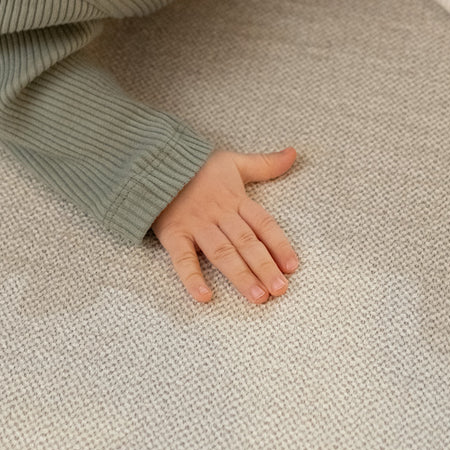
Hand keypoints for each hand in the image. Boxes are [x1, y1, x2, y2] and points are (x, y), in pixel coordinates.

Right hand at [152, 147, 299, 304]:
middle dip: (264, 266)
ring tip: (257, 296)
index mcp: (235, 199)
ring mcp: (196, 225)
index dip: (279, 244)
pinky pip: (183, 258)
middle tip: (280, 290)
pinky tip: (204, 296)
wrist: (156, 161)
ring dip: (240, 275)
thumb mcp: (233, 161)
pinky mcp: (173, 234)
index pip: (262, 223)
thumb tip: (293, 153)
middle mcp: (218, 214)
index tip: (293, 266)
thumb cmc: (197, 167)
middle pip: (246, 242)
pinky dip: (192, 277)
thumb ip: (265, 163)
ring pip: (222, 253)